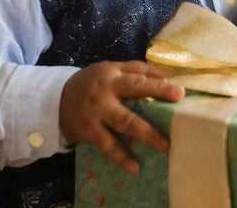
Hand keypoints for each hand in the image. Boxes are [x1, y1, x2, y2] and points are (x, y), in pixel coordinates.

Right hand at [59, 61, 184, 173]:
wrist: (56, 99)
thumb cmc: (92, 83)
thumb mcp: (109, 69)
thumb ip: (134, 70)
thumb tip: (164, 74)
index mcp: (113, 73)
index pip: (139, 73)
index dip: (159, 79)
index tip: (180, 88)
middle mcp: (107, 90)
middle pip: (135, 90)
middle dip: (158, 93)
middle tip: (178, 100)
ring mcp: (98, 111)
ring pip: (125, 121)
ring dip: (146, 133)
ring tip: (164, 145)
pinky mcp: (90, 131)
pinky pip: (108, 145)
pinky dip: (121, 156)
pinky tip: (134, 166)